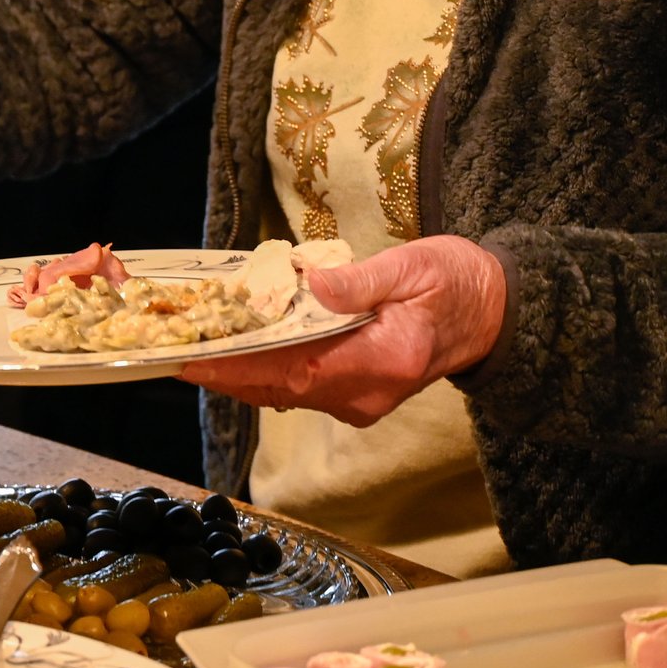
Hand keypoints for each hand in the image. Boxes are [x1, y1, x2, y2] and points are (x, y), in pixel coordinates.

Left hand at [175, 237, 507, 424]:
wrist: (494, 314)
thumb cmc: (457, 283)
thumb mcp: (414, 266)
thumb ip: (361, 279)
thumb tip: (312, 283)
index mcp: (385, 361)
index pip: (297, 370)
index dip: (240, 368)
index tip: (193, 360)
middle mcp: (368, 394)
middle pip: (280, 388)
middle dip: (225, 371)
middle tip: (172, 348)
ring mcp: (362, 401)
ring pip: (284, 392)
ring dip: (238, 372)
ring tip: (191, 346)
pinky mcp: (357, 395)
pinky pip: (299, 387)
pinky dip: (263, 370)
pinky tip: (234, 348)